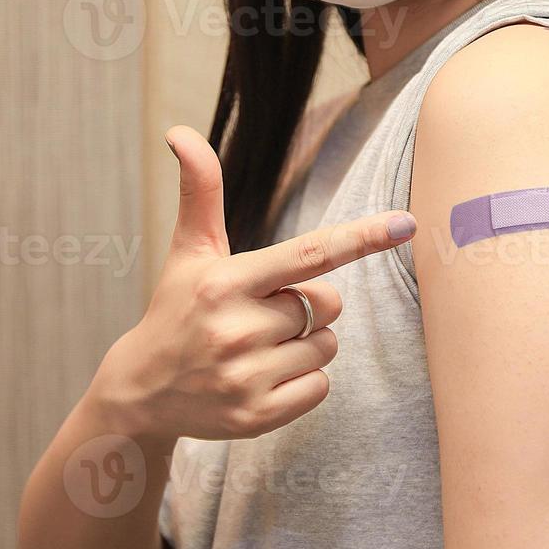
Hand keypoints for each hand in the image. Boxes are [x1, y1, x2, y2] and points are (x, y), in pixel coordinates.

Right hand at [94, 125, 417, 441]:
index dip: (361, 237)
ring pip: (327, 346)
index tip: (406, 224)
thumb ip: (199, 191)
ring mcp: (247, 377)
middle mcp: (237, 330)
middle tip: (262, 313)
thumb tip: (180, 131)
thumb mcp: (188, 252)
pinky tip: (263, 378)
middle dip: (308, 303)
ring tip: (257, 348)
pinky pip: (320, 387)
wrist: (141, 393)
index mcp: (226, 282)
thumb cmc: (177, 310)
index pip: (309, 254)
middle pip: (327, 303)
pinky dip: (303, 381)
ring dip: (305, 343)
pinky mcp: (257, 417)